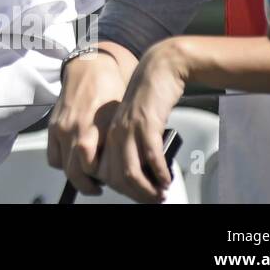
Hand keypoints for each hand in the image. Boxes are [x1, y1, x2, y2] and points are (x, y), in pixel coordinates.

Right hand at [46, 51, 125, 194]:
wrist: (90, 68)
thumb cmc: (110, 91)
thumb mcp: (120, 117)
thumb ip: (117, 143)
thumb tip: (124, 167)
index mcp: (97, 127)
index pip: (94, 167)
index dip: (103, 180)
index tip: (113, 183)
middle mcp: (77, 129)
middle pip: (77, 172)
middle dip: (89, 185)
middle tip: (99, 187)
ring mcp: (62, 128)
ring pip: (65, 167)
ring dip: (76, 175)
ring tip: (88, 175)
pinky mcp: (52, 127)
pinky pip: (53, 157)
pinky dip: (63, 163)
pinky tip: (74, 160)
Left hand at [97, 41, 185, 202]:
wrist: (158, 70)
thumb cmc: (147, 98)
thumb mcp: (132, 123)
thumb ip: (129, 146)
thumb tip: (138, 176)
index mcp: (106, 134)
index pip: (103, 173)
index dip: (121, 190)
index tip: (137, 194)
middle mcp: (113, 133)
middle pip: (115, 178)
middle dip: (135, 195)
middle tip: (153, 199)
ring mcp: (128, 129)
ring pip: (130, 173)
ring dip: (146, 190)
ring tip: (160, 194)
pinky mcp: (146, 124)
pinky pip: (150, 157)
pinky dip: (159, 173)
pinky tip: (167, 179)